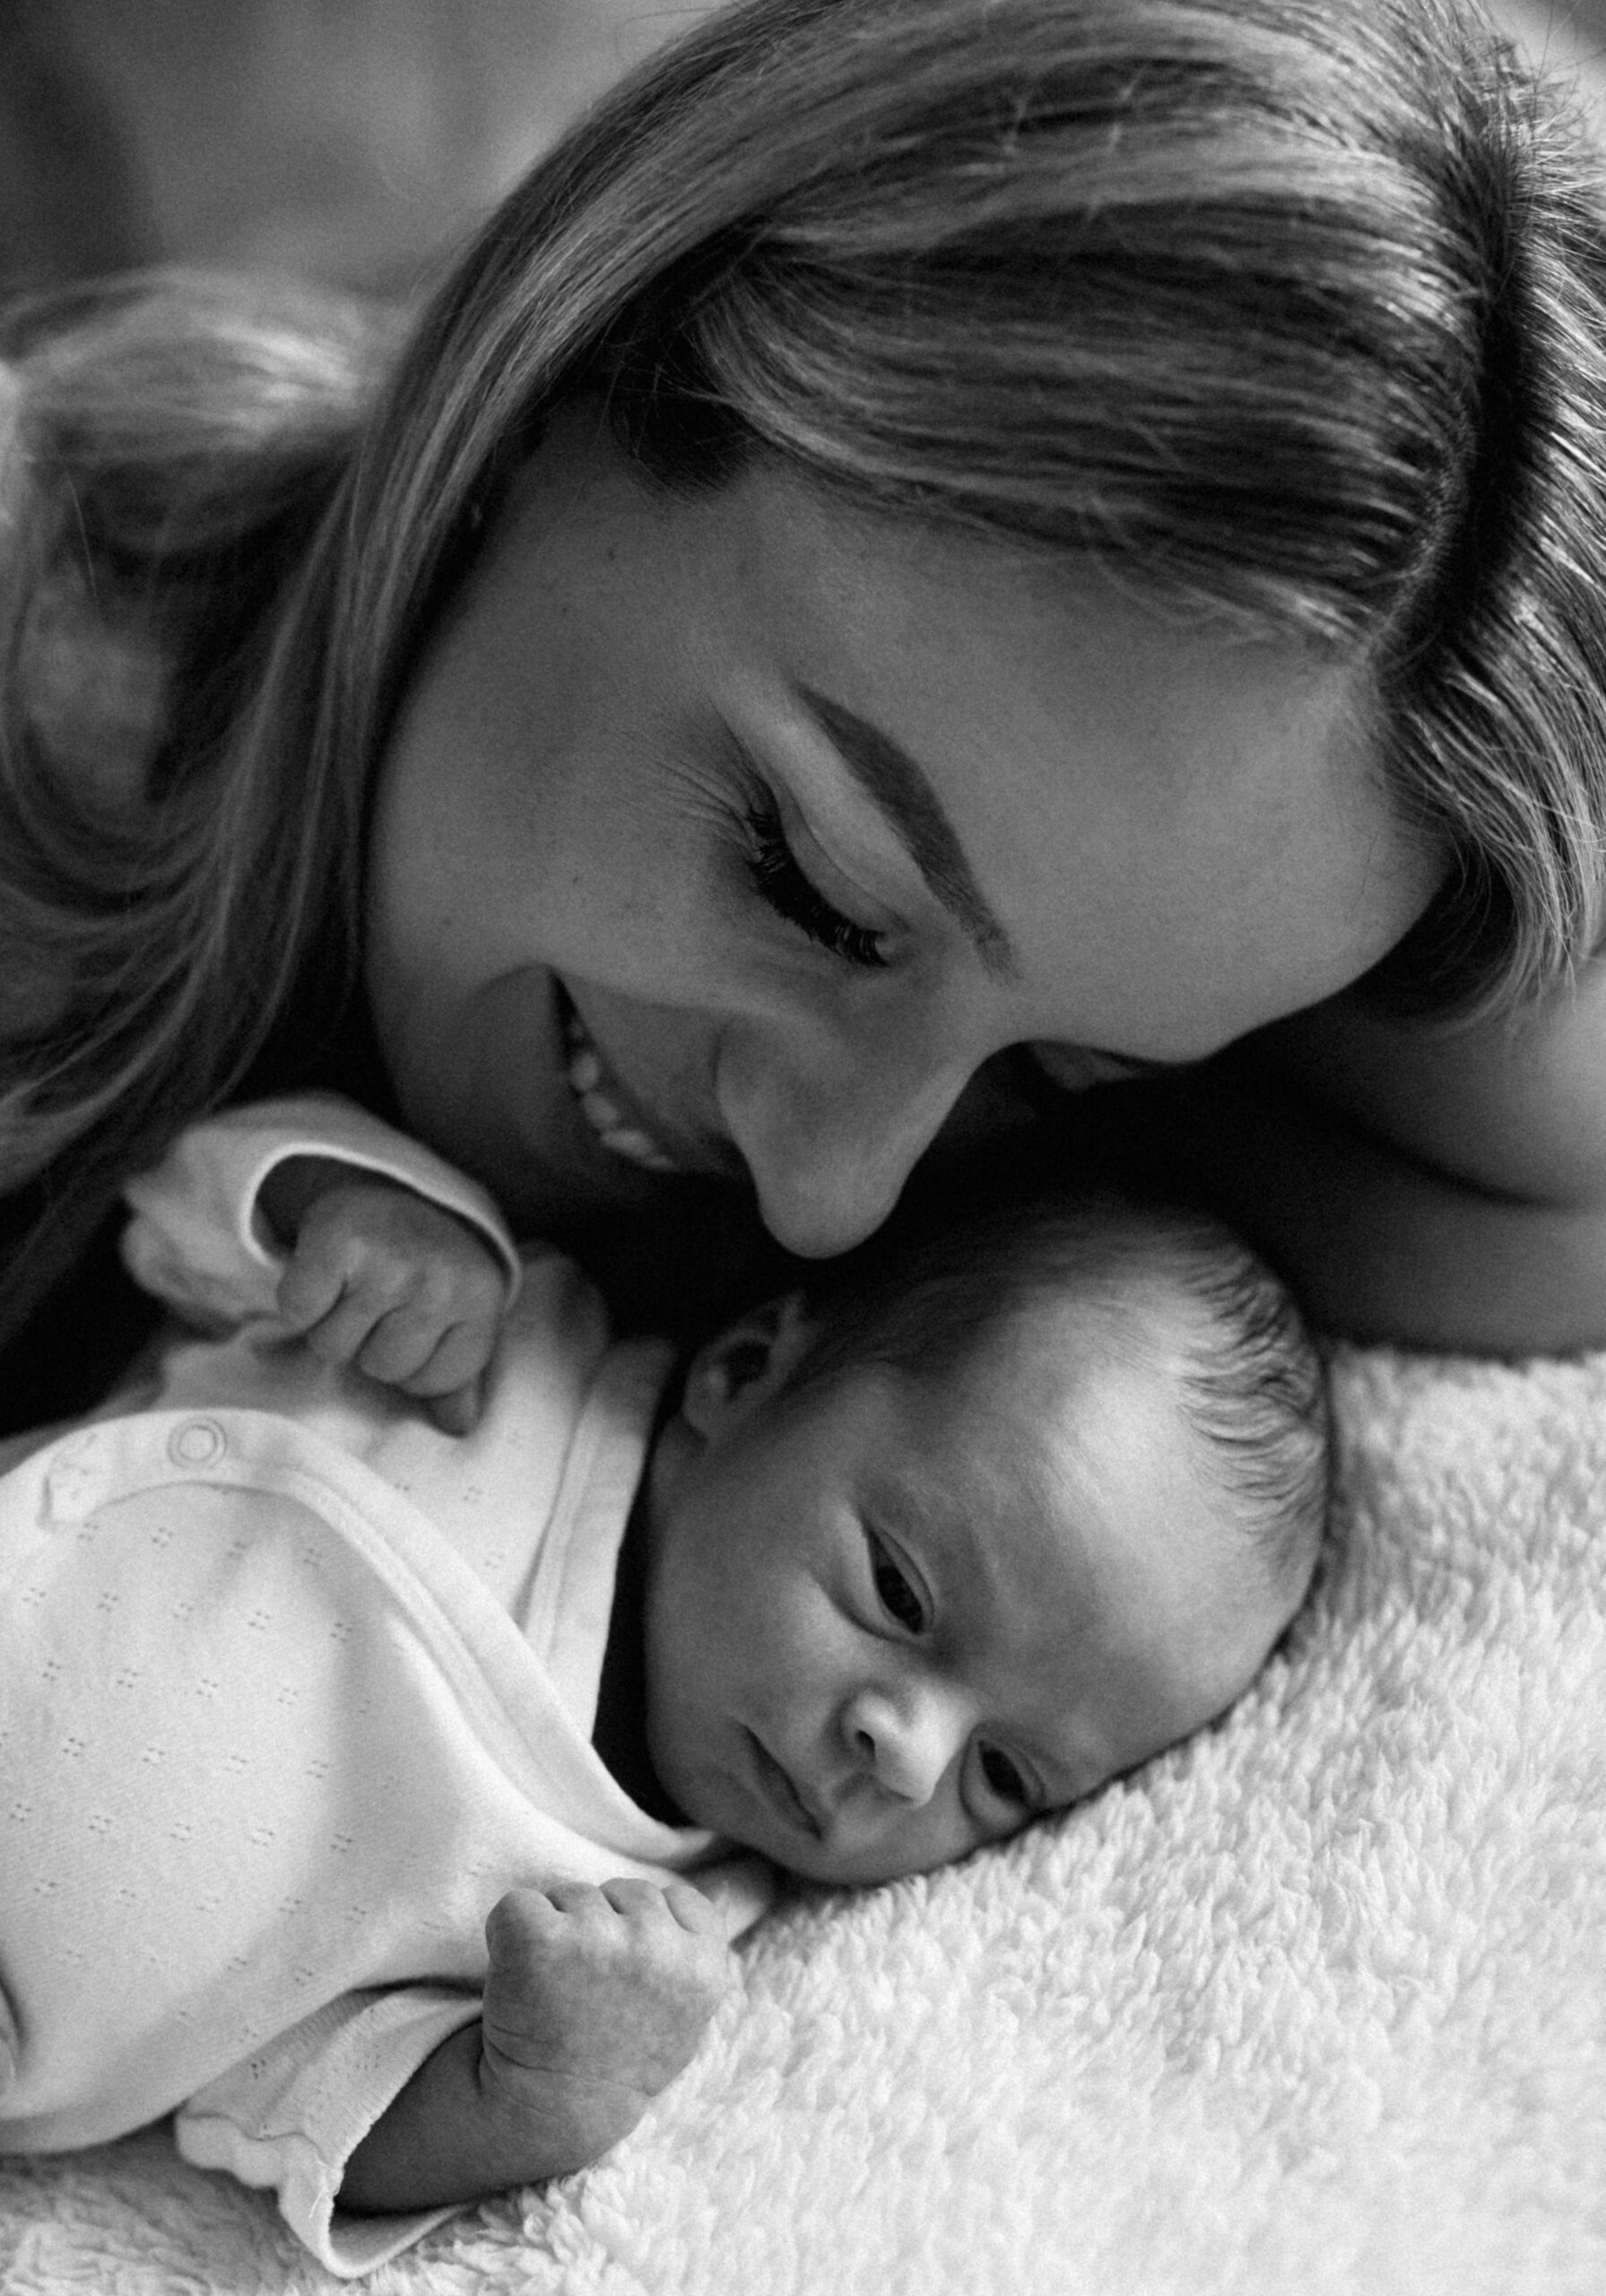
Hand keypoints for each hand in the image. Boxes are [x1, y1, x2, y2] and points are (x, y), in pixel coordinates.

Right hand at [273, 1174, 508, 1432]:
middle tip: (378, 1297)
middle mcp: (442, 1282)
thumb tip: (457, 1429)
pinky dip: (301, 1301)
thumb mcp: (457, 1310)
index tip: (411, 1322)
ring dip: (333, 1323)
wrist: (387, 1182)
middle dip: (371, 1343)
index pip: (432, 1384)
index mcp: (480, 1302)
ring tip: (354, 1283)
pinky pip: (299, 1313)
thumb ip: (455, 1374)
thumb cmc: (424, 1260)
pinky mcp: (338, 1243)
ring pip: (334, 1347)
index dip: (412, 1365)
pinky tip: (327, 1272)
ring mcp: (392, 1262)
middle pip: (381, 1369)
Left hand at [478, 1879, 734, 2168]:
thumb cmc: (619, 2058)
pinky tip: (518, 1981)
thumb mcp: (686, 2012)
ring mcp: (595, 1940)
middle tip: (588, 1993)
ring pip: (572, 1894)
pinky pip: (517, 1904)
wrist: (547, 2113)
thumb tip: (732, 1881)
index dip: (646, 1935)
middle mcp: (655, 1948)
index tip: (628, 1985)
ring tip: (556, 1993)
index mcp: (702, 1966)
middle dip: (602, 1927)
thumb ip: (697, 1951)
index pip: (677, 1899)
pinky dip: (509, 1933)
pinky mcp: (535, 1939)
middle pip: (625, 1892)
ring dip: (558, 1930)